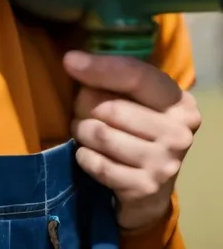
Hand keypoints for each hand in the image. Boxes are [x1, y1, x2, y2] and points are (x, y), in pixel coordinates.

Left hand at [63, 51, 200, 231]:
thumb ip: (116, 77)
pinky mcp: (144, 188)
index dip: (101, 68)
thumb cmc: (139, 128)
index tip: (70, 61)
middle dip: (84, 105)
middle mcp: (178, 133)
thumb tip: (73, 60)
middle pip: (112, 108)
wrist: (151, 187)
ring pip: (102, 135)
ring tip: (82, 128)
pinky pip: (98, 164)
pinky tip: (88, 152)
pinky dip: (84, 155)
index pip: (137, 76)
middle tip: (80, 108)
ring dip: (81, 129)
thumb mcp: (139, 99)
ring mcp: (164, 164)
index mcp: (180, 103)